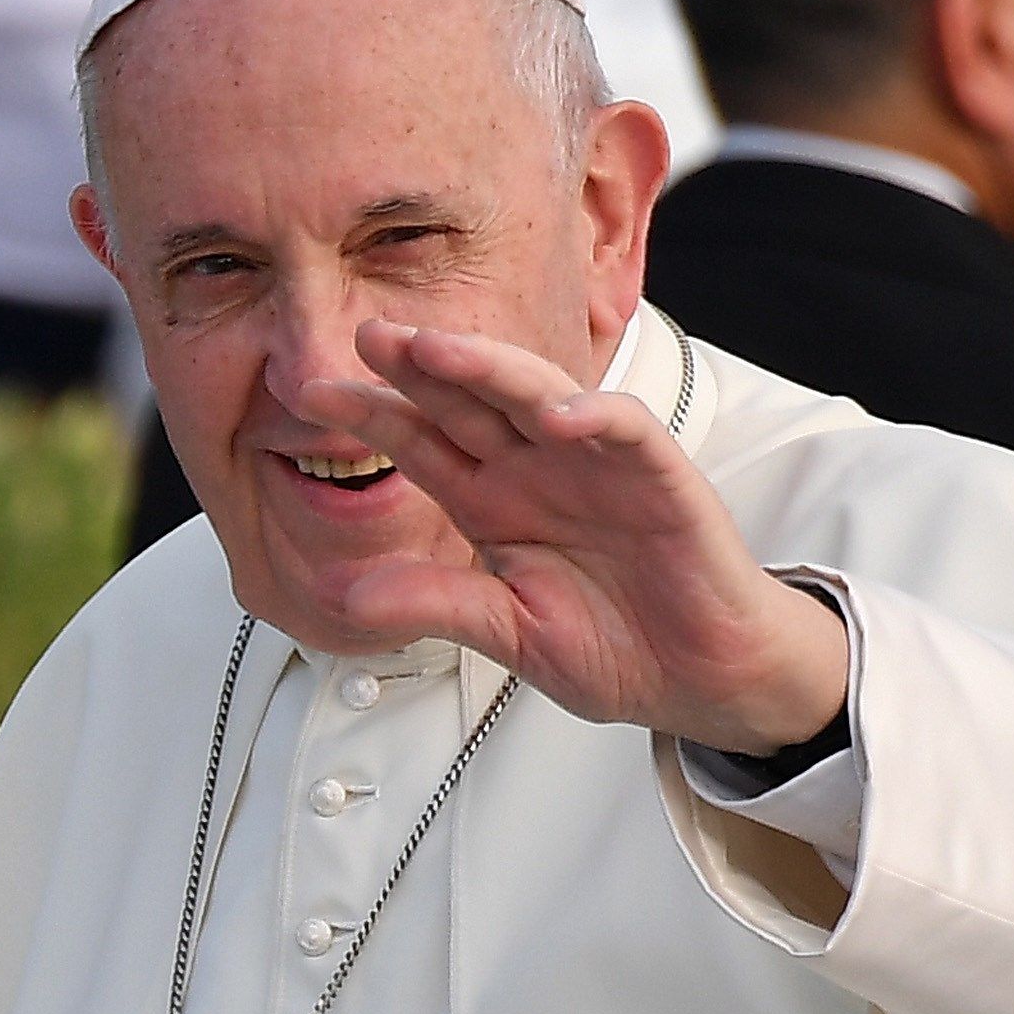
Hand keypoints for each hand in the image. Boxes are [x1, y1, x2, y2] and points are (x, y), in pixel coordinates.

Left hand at [298, 319, 847, 752]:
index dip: (374, 415)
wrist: (702, 678)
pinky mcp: (661, 478)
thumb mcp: (509, 633)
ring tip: (438, 349)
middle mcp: (539, 469)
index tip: (311, 396)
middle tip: (368, 335)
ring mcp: (598, 466)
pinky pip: (627, 431)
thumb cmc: (617, 646)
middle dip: (420, 366)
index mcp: (494, 501)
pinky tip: (556, 414)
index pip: (424, 442)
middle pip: (471, 401)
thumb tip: (347, 598)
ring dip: (491, 369)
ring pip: (539, 395)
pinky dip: (595, 416)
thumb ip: (437, 606)